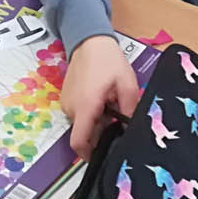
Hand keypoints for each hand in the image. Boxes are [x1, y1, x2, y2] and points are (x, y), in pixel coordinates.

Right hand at [63, 35, 141, 159]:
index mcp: (86, 106)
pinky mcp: (66, 97)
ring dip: (96, 121)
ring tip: (110, 106)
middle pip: (85, 133)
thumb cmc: (108, 60)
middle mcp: (72, 108)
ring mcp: (66, 102)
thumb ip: (130, 109)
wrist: (89, 41)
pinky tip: (101, 100)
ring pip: (83, 124)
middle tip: (117, 121)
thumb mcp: (127, 84)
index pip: (79, 142)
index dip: (89, 155)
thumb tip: (131, 130)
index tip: (102, 157)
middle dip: (100, 133)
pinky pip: (79, 113)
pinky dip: (90, 113)